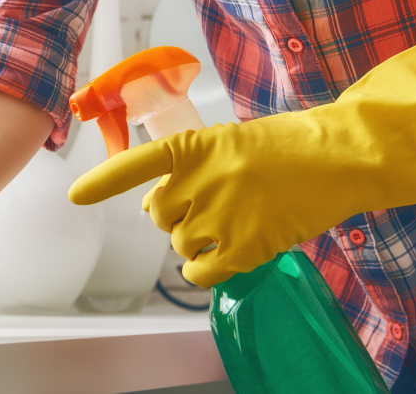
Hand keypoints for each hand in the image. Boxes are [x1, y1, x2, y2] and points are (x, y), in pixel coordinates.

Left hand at [69, 25, 415, 286]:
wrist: (340, 156)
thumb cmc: (286, 147)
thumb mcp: (230, 143)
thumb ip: (190, 168)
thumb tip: (155, 206)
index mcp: (195, 147)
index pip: (137, 165)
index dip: (103, 183)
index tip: (75, 197)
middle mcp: (201, 180)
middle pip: (160, 215)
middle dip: (177, 215)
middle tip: (212, 205)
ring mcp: (221, 214)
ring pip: (180, 243)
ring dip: (196, 241)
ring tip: (233, 223)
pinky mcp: (245, 245)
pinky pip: (201, 271)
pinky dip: (203, 270)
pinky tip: (219, 259)